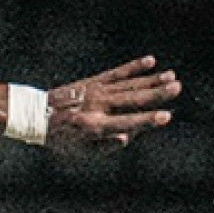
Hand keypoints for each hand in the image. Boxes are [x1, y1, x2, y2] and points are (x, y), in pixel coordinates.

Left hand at [47, 55, 180, 152]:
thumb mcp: (79, 151)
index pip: (127, 122)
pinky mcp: (93, 81)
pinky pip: (116, 73)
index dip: (147, 120)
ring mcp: (96, 92)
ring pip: (128, 84)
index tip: (166, 116)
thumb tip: (128, 137)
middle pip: (132, 99)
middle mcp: (98, 106)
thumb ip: (104, 146)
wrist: (36, 116)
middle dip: (156, 94)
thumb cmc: (61, 138)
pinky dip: (133, 67)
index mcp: (95, 126)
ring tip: (171, 76)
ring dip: (151, 79)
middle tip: (177, 87)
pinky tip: (150, 61)